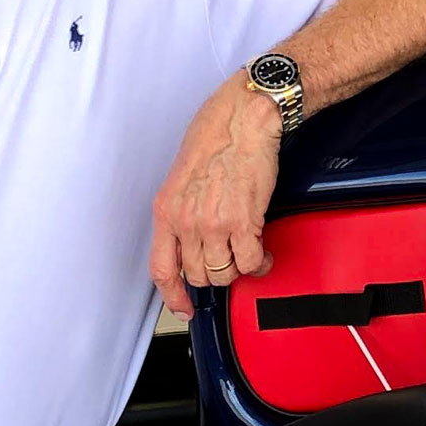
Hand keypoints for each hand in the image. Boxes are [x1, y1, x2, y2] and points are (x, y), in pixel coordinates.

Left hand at [150, 75, 284, 314]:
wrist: (242, 118)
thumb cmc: (214, 137)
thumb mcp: (180, 177)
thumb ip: (181, 213)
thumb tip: (190, 241)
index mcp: (166, 211)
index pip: (162, 269)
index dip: (173, 295)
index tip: (183, 306)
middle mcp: (186, 222)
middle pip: (199, 275)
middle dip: (217, 273)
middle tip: (229, 259)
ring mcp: (214, 224)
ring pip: (226, 273)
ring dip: (239, 269)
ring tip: (248, 254)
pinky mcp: (243, 221)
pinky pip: (250, 262)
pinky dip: (260, 263)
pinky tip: (263, 253)